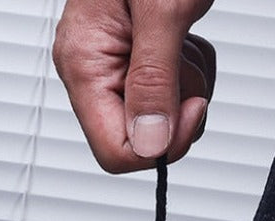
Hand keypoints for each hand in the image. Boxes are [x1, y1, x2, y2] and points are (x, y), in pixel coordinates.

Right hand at [53, 0, 214, 172]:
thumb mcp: (163, 10)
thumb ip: (154, 80)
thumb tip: (149, 145)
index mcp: (84, 65)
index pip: (114, 151)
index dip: (158, 145)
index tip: (191, 108)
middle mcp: (94, 71)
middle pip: (138, 139)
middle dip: (175, 112)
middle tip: (185, 61)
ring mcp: (115, 65)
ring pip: (160, 119)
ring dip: (187, 86)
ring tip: (184, 36)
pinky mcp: (137, 59)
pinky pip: (171, 91)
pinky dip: (190, 68)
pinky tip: (184, 32)